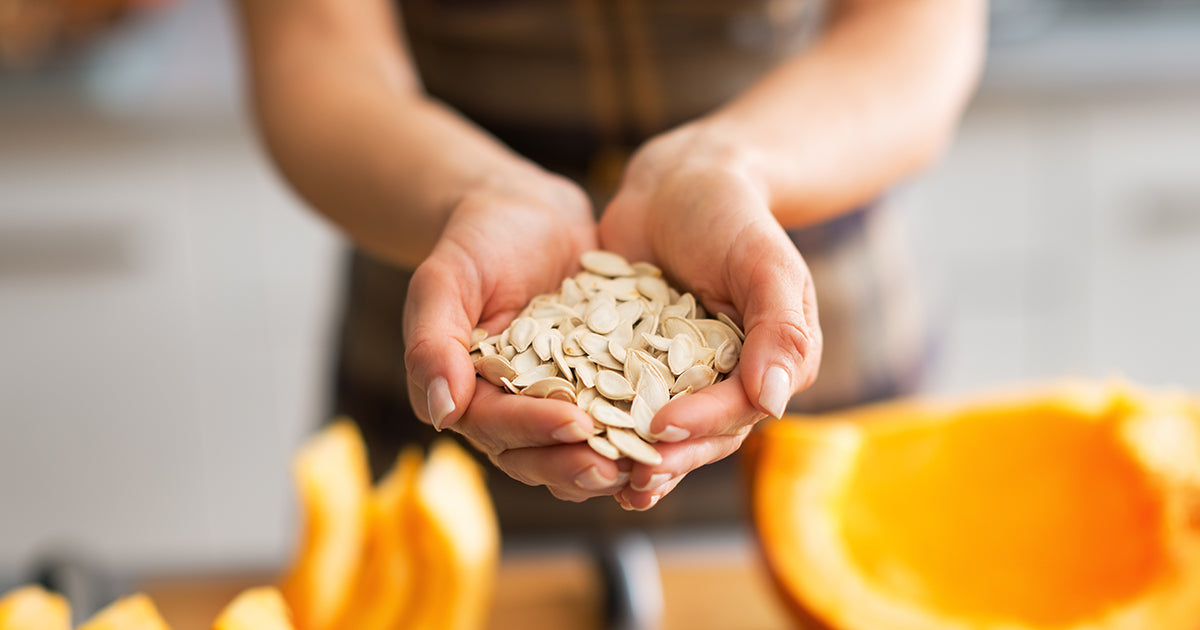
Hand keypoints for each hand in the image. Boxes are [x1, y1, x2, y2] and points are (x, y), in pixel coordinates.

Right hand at [403, 168, 631, 500]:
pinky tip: (673, 429)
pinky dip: (640, 431)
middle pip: (539, 454)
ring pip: (579, 450)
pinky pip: (618, 418)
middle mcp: (512, 408)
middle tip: (616, 469)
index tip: (574, 424)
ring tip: (647, 467)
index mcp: (469, 394)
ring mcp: (559, 401)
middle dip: (576, 465)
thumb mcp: (444, 280)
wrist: (529, 214)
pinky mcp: (600, 386)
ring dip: (611, 463)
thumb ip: (432, 344)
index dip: (535, 429)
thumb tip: (440, 414)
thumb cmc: (476, 241)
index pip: (498, 426)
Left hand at [599, 124, 822, 509]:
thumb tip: (776, 402)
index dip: (703, 425)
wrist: (675, 184)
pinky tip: (566, 439)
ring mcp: (674, 376)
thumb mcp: (764, 261)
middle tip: (631, 480)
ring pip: (656, 429)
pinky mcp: (630, 364)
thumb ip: (780, 328)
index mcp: (767, 365)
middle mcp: (724, 380)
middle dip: (666, 458)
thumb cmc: (731, 214)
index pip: (737, 410)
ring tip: (599, 479)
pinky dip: (596, 423)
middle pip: (698, 435)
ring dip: (630, 456)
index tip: (663, 427)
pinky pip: (616, 400)